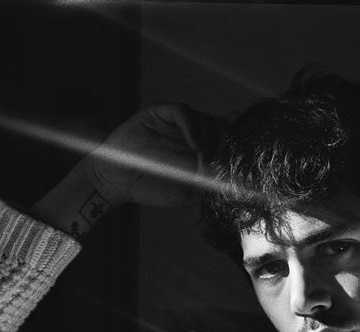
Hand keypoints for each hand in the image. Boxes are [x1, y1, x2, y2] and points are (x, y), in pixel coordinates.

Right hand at [84, 103, 223, 207]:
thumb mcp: (188, 192)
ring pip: (205, 117)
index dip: (234, 147)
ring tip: (204, 156)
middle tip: (220, 159)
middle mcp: (191, 135)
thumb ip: (208, 183)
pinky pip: (182, 111)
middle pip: (219, 126)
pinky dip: (192, 125)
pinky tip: (195, 144)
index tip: (239, 160)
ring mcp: (176, 124)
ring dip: (210, 136)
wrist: (120, 182)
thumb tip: (230, 176)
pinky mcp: (160, 113)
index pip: (225, 141)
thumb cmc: (153, 188)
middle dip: (224, 142)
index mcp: (201, 152)